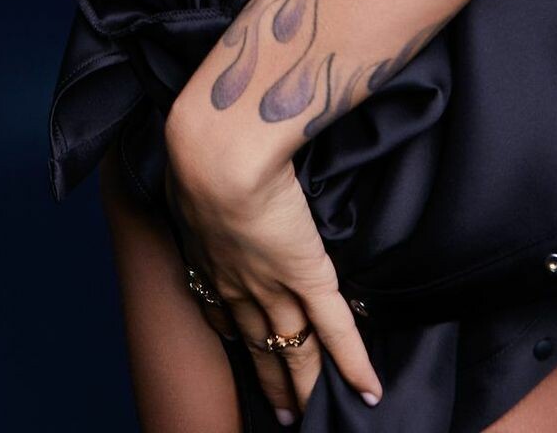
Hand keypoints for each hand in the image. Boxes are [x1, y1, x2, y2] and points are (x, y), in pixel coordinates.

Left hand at [163, 108, 383, 422]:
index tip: (242, 350)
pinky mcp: (307, 276)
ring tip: (313, 412)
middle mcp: (238, 286)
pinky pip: (334, 327)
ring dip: (305, 383)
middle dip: (269, 379)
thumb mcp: (188, 173)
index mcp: (208, 261)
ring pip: (293, 348)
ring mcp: (273, 286)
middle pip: (256, 344)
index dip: (236, 336)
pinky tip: (368, 388)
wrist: (216, 157)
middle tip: (282, 412)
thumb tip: (197, 172)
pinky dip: (353, 362)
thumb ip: (198, 184)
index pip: (223, 314)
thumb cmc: (198, 149)